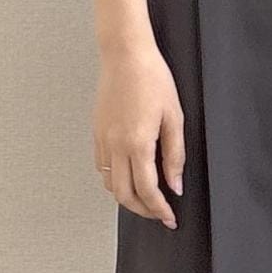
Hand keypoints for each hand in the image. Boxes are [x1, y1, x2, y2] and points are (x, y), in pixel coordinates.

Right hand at [93, 42, 184, 226]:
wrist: (125, 55)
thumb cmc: (152, 79)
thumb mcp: (174, 117)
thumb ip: (174, 155)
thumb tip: (174, 184)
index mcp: (137, 143)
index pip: (147, 190)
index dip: (159, 209)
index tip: (170, 217)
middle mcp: (115, 145)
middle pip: (123, 195)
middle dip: (142, 210)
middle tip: (159, 213)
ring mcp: (102, 139)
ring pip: (109, 184)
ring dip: (127, 196)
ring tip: (146, 197)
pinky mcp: (97, 132)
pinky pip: (102, 167)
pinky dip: (114, 179)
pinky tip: (129, 175)